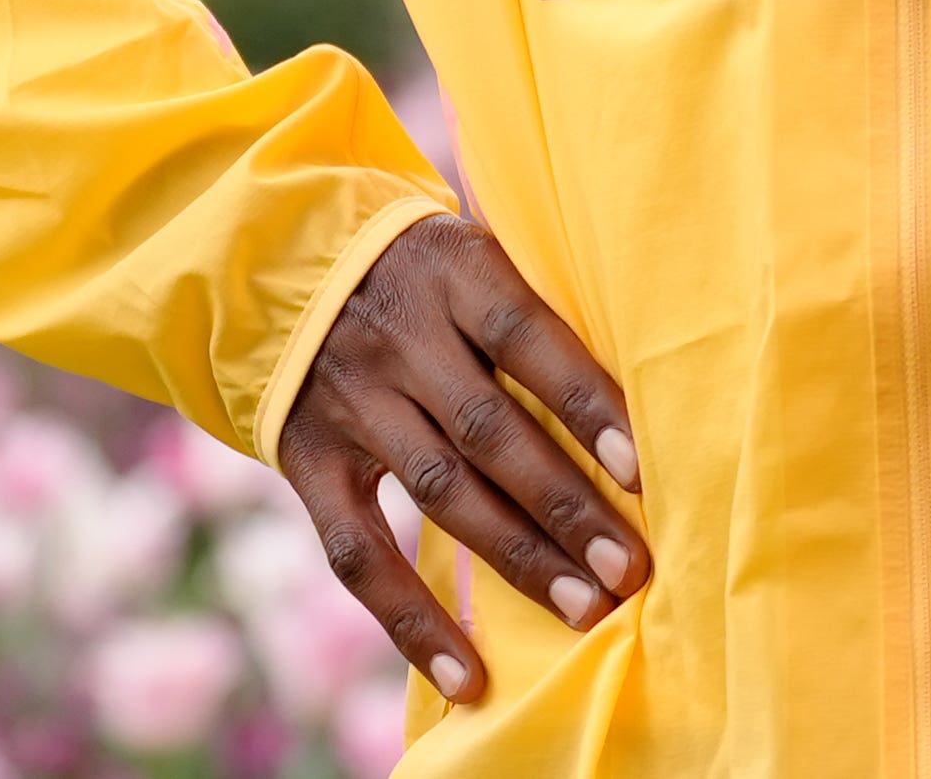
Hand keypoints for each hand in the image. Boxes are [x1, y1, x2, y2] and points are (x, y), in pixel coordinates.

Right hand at [272, 216, 649, 705]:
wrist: (287, 264)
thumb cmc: (428, 270)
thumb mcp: (477, 254)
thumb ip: (537, 311)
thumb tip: (643, 389)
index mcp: (453, 273)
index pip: (526, 337)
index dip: (583, 404)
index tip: (642, 472)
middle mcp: (399, 338)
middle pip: (488, 430)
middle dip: (564, 506)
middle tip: (629, 568)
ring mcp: (351, 403)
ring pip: (439, 490)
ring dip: (516, 557)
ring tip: (586, 608)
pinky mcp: (311, 462)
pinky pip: (358, 553)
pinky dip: (410, 621)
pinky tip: (465, 676)